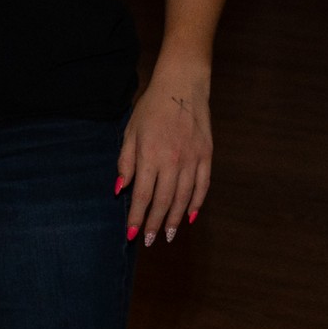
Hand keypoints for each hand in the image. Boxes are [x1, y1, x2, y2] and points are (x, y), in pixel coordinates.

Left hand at [117, 64, 212, 245]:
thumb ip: (125, 162)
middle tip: (149, 241)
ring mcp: (192, 160)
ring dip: (174, 219)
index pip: (142, 195)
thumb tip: (119, 190)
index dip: (136, 216)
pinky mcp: (207, 156)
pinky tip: (188, 216)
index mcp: (150, 155)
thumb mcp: (130, 132)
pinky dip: (196, 203)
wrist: (182, 88)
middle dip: (154, 223)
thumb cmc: (151, 109)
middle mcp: (172, 161)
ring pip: (183, 198)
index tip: (132, 233)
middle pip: (163, 201)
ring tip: (167, 235)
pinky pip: (202, 186)